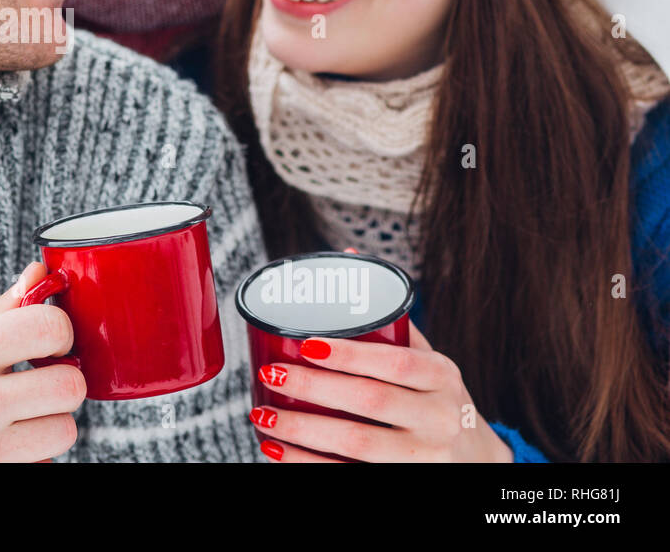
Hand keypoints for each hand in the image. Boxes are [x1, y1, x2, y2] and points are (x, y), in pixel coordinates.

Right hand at [0, 261, 85, 461]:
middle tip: (37, 384)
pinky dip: (31, 458)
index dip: (60, 334)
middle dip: (61, 384)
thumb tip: (38, 276)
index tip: (49, 344)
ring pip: (66, 431)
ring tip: (16, 420)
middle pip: (71, 384)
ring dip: (49, 425)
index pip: (50, 327)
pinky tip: (1, 448)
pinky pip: (45, 465)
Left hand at [249, 322, 511, 462]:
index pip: (396, 362)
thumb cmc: (437, 398)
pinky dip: (306, 464)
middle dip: (315, 387)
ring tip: (263, 413)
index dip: (350, 354)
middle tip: (273, 371)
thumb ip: (390, 320)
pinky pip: (348, 475)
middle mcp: (438, 418)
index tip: (307, 344)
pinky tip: (275, 450)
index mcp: (442, 377)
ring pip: (357, 444)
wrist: (477, 460)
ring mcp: (423, 458)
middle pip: (371, 402)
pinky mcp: (404, 484)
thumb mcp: (430, 360)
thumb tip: (347, 256)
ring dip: (302, 430)